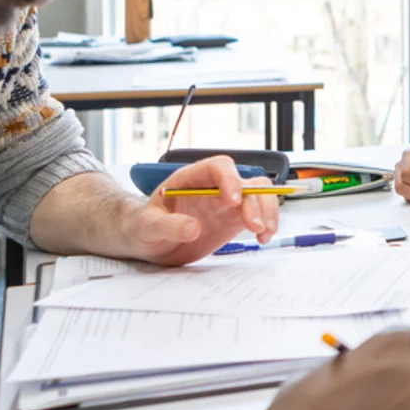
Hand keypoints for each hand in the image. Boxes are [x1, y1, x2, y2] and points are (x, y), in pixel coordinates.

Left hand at [129, 156, 279, 265]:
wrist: (149, 242)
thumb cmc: (142, 227)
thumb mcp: (146, 227)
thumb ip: (167, 226)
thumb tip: (193, 227)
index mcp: (190, 179)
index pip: (218, 167)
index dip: (230, 180)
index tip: (233, 201)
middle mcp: (213, 186)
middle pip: (245, 182)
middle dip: (255, 202)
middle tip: (254, 226)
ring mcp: (226, 202)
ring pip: (258, 195)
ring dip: (267, 211)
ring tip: (263, 233)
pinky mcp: (233, 219)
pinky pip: (259, 214)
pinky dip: (267, 224)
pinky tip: (263, 238)